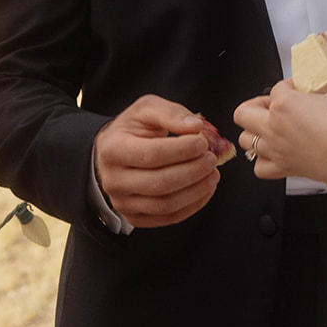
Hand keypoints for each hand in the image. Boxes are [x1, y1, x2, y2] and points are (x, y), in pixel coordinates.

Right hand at [93, 94, 221, 228]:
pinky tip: (206, 188)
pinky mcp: (135, 217)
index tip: (203, 142)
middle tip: (212, 159)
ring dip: (197, 190)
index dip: (182, 150)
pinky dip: (193, 205)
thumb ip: (171, 113)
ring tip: (213, 173)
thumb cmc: (133, 129)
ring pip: (165, 205)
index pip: (152, 155)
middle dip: (193, 171)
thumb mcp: (147, 109)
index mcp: (113, 150)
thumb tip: (195, 126)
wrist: (115, 151)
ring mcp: (122, 203)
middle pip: (159, 184)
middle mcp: (113, 180)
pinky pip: (168, 218)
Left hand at [233, 60, 326, 194]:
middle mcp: (274, 127)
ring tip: (269, 127)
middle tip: (272, 103)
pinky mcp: (284, 168)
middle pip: (244, 113)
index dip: (289, 85)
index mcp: (285, 104)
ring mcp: (276, 149)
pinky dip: (262, 160)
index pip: (277, 87)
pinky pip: (260, 167)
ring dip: (254, 132)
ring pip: (246, 140)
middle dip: (255, 105)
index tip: (301, 88)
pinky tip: (273, 153)